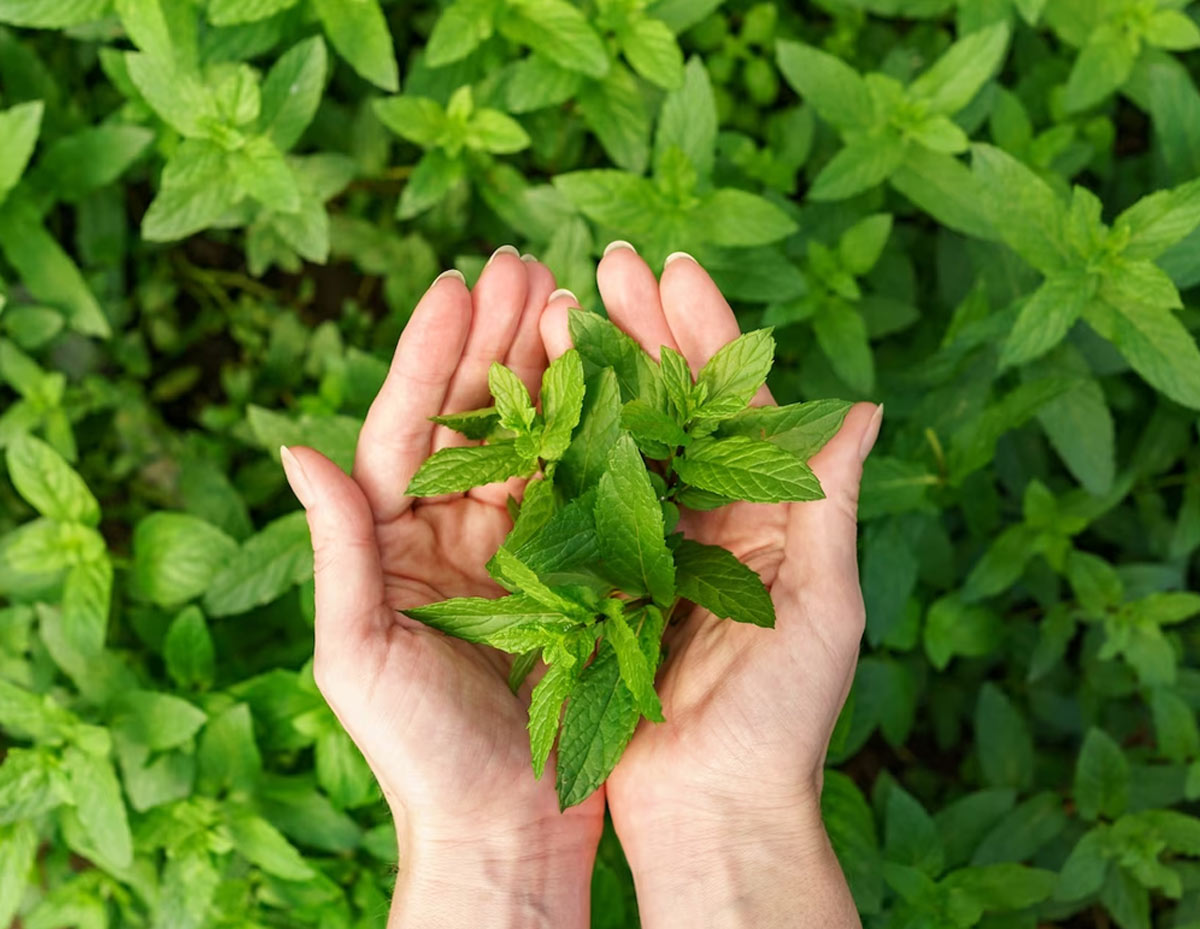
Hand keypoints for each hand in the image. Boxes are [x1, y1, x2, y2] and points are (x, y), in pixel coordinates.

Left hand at [281, 250, 603, 928]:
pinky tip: (616, 380)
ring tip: (570, 295)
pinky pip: (583, 489)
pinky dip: (596, 432)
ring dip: (549, 367)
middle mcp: (454, 531)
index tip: (457, 284)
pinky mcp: (573, 573)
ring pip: (533, 439)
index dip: (431, 355)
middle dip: (497, 338)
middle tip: (525, 261)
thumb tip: (295, 447)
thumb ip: (338, 549)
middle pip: (475, 416)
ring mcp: (517, 547)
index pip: (408, 428)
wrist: (503, 828)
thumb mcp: (360, 653)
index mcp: (395, 541)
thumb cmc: (418, 754)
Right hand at [540, 246, 877, 928]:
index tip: (672, 268)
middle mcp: (708, 518)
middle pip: (674, 404)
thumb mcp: (823, 608)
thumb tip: (864, 405)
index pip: (737, 402)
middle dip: (644, 330)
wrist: (711, 808)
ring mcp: (650, 544)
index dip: (707, 332)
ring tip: (561, 304)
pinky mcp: (600, 579)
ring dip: (596, 372)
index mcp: (768, 514)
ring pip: (621, 438)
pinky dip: (560, 446)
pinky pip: (579, 499)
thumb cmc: (782, 719)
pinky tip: (533, 395)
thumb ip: (829, 504)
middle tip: (607, 262)